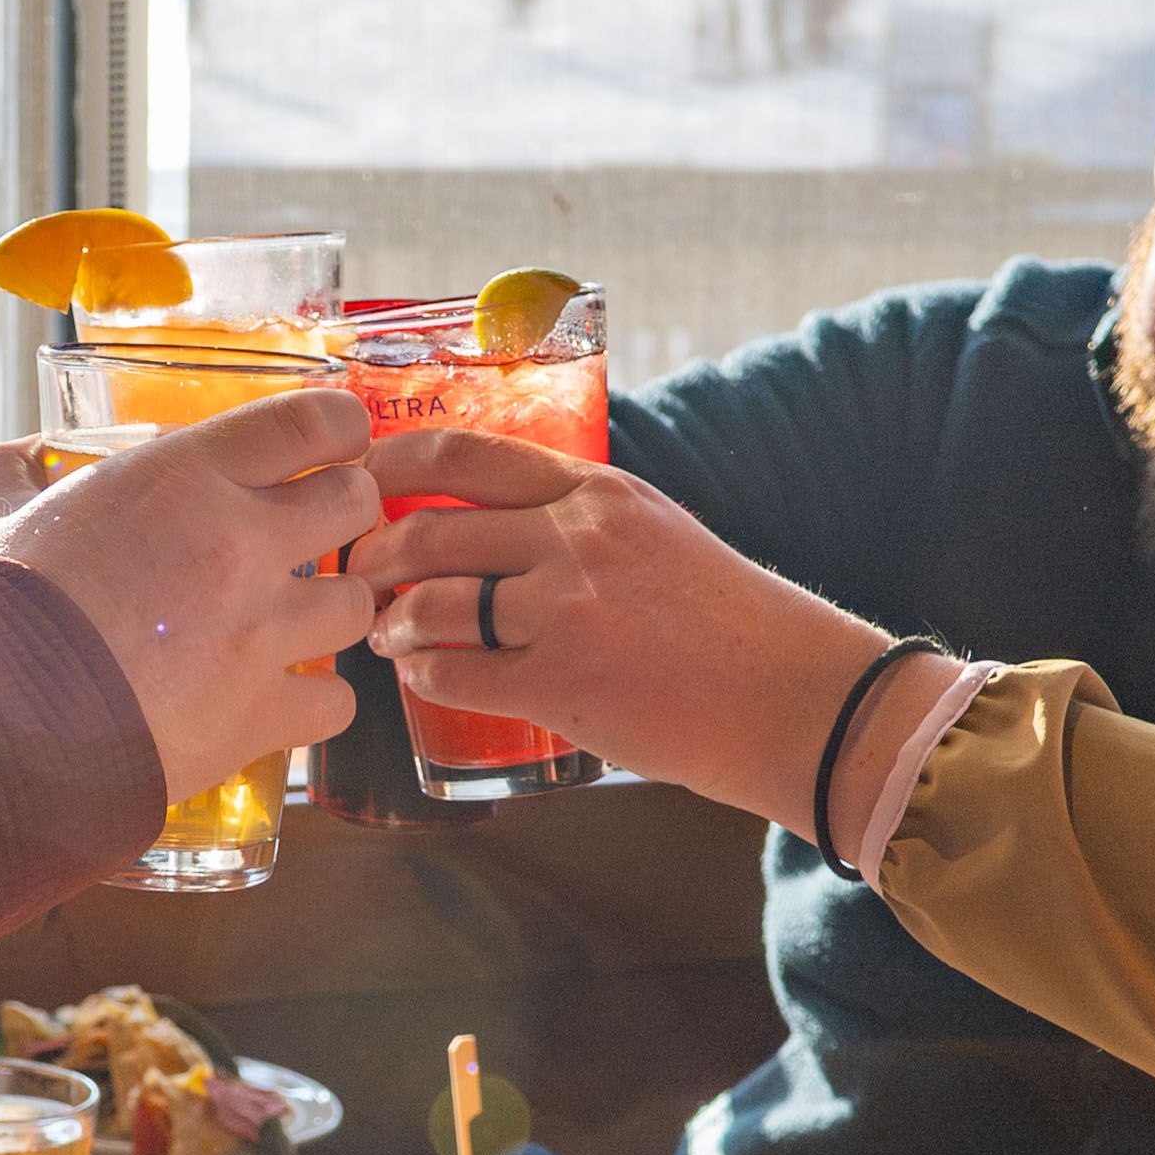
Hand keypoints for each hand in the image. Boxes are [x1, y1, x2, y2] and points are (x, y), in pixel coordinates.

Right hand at [0, 387, 381, 804]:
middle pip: (355, 502)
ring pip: (357, 603)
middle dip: (340, 515)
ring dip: (329, 611)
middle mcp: (241, 543)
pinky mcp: (260, 714)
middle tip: (309, 535)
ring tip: (290, 623)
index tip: (335, 444)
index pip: (314, 421)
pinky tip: (281, 700)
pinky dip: (316, 703)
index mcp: (187, 476)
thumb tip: (15, 458)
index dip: (339, 428)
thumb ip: (14, 478)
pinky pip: (338, 702)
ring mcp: (260, 632)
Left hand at [353, 430, 893, 827]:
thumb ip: (582, 519)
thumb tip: (498, 523)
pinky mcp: (562, 685)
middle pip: (431, 529)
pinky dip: (422, 679)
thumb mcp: (658, 533)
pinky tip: (422, 681)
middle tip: (358, 571)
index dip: (392, 464)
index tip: (359, 479)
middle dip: (373, 552)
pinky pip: (454, 676)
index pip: (467, 456)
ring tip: (385, 633)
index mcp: (598, 491)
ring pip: (432, 603)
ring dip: (390, 620)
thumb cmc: (730, 625)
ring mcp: (566, 611)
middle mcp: (577, 537)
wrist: (796, 698)